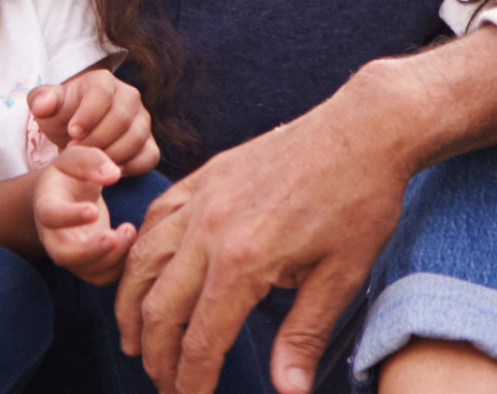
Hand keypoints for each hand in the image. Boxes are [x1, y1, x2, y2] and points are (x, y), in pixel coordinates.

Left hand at [28, 68, 160, 174]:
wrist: (76, 134)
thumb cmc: (62, 115)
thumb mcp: (45, 106)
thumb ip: (41, 101)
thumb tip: (42, 105)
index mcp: (103, 82)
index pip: (102, 94)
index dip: (88, 115)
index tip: (72, 133)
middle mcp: (129, 97)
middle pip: (121, 118)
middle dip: (96, 139)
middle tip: (76, 152)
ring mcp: (142, 121)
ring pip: (136, 138)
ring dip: (110, 155)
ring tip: (88, 162)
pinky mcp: (149, 144)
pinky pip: (149, 156)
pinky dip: (130, 167)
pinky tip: (107, 170)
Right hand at [33, 145, 140, 284]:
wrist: (67, 196)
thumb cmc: (71, 175)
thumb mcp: (75, 158)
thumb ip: (91, 161)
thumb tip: (112, 175)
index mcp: (47, 206)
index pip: (51, 216)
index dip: (70, 216)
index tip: (94, 210)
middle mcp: (53, 236)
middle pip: (63, 255)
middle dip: (90, 251)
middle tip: (114, 237)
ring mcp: (71, 254)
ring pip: (87, 270)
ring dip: (112, 256)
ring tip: (130, 229)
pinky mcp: (88, 265)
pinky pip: (103, 276)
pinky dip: (121, 266)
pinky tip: (132, 242)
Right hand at [114, 117, 406, 393]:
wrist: (365, 129)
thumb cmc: (360, 201)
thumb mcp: (342, 276)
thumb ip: (305, 337)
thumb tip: (288, 391)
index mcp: (244, 260)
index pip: (202, 338)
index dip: (191, 379)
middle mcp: (209, 228)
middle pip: (159, 307)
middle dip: (156, 355)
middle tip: (163, 382)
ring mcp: (201, 198)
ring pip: (142, 262)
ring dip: (131, 308)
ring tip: (133, 342)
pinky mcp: (203, 176)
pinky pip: (155, 219)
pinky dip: (140, 254)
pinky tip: (143, 275)